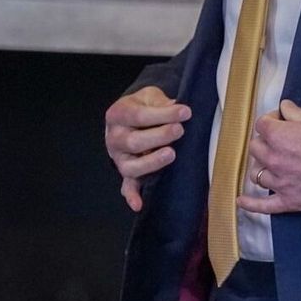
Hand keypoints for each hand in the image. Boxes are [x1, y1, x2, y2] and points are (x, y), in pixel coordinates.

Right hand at [104, 86, 190, 211]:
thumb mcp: (149, 96)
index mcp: (117, 114)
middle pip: (133, 141)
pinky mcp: (126, 173)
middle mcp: (114, 137)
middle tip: (179, 130)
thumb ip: (161, 101)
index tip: (185, 112)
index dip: (162, 114)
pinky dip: (132, 196)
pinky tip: (138, 204)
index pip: (138, 115)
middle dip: (158, 136)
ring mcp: (119, 158)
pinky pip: (127, 186)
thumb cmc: (143, 107)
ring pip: (130, 167)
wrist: (130, 117)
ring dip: (151, 163)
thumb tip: (177, 108)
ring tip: (171, 154)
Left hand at [239, 99, 300, 214]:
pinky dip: (251, 204)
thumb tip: (285, 108)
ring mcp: (280, 182)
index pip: (261, 124)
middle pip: (255, 148)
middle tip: (279, 140)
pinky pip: (264, 206)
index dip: (271, 120)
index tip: (281, 120)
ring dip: (261, 166)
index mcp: (279, 136)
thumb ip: (298, 112)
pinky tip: (241, 201)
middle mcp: (274, 159)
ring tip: (270, 164)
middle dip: (265, 141)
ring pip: (257, 173)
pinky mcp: (290, 201)